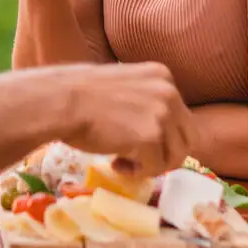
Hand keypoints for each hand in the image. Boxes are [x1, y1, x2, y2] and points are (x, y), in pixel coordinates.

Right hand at [61, 62, 194, 176]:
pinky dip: (137, 172)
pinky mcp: (151, 138)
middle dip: (165, 153)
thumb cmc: (79, 93)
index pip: (180, 115)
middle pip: (187, 137)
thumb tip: (158, 126)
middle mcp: (169, 91)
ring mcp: (162, 114)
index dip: (162, 134)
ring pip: (175, 156)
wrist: (60, 101)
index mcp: (162, 75)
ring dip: (151, 164)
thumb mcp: (124, 85)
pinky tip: (116, 162)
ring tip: (123, 161)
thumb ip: (145, 99)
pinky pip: (156, 168)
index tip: (137, 137)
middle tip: (139, 159)